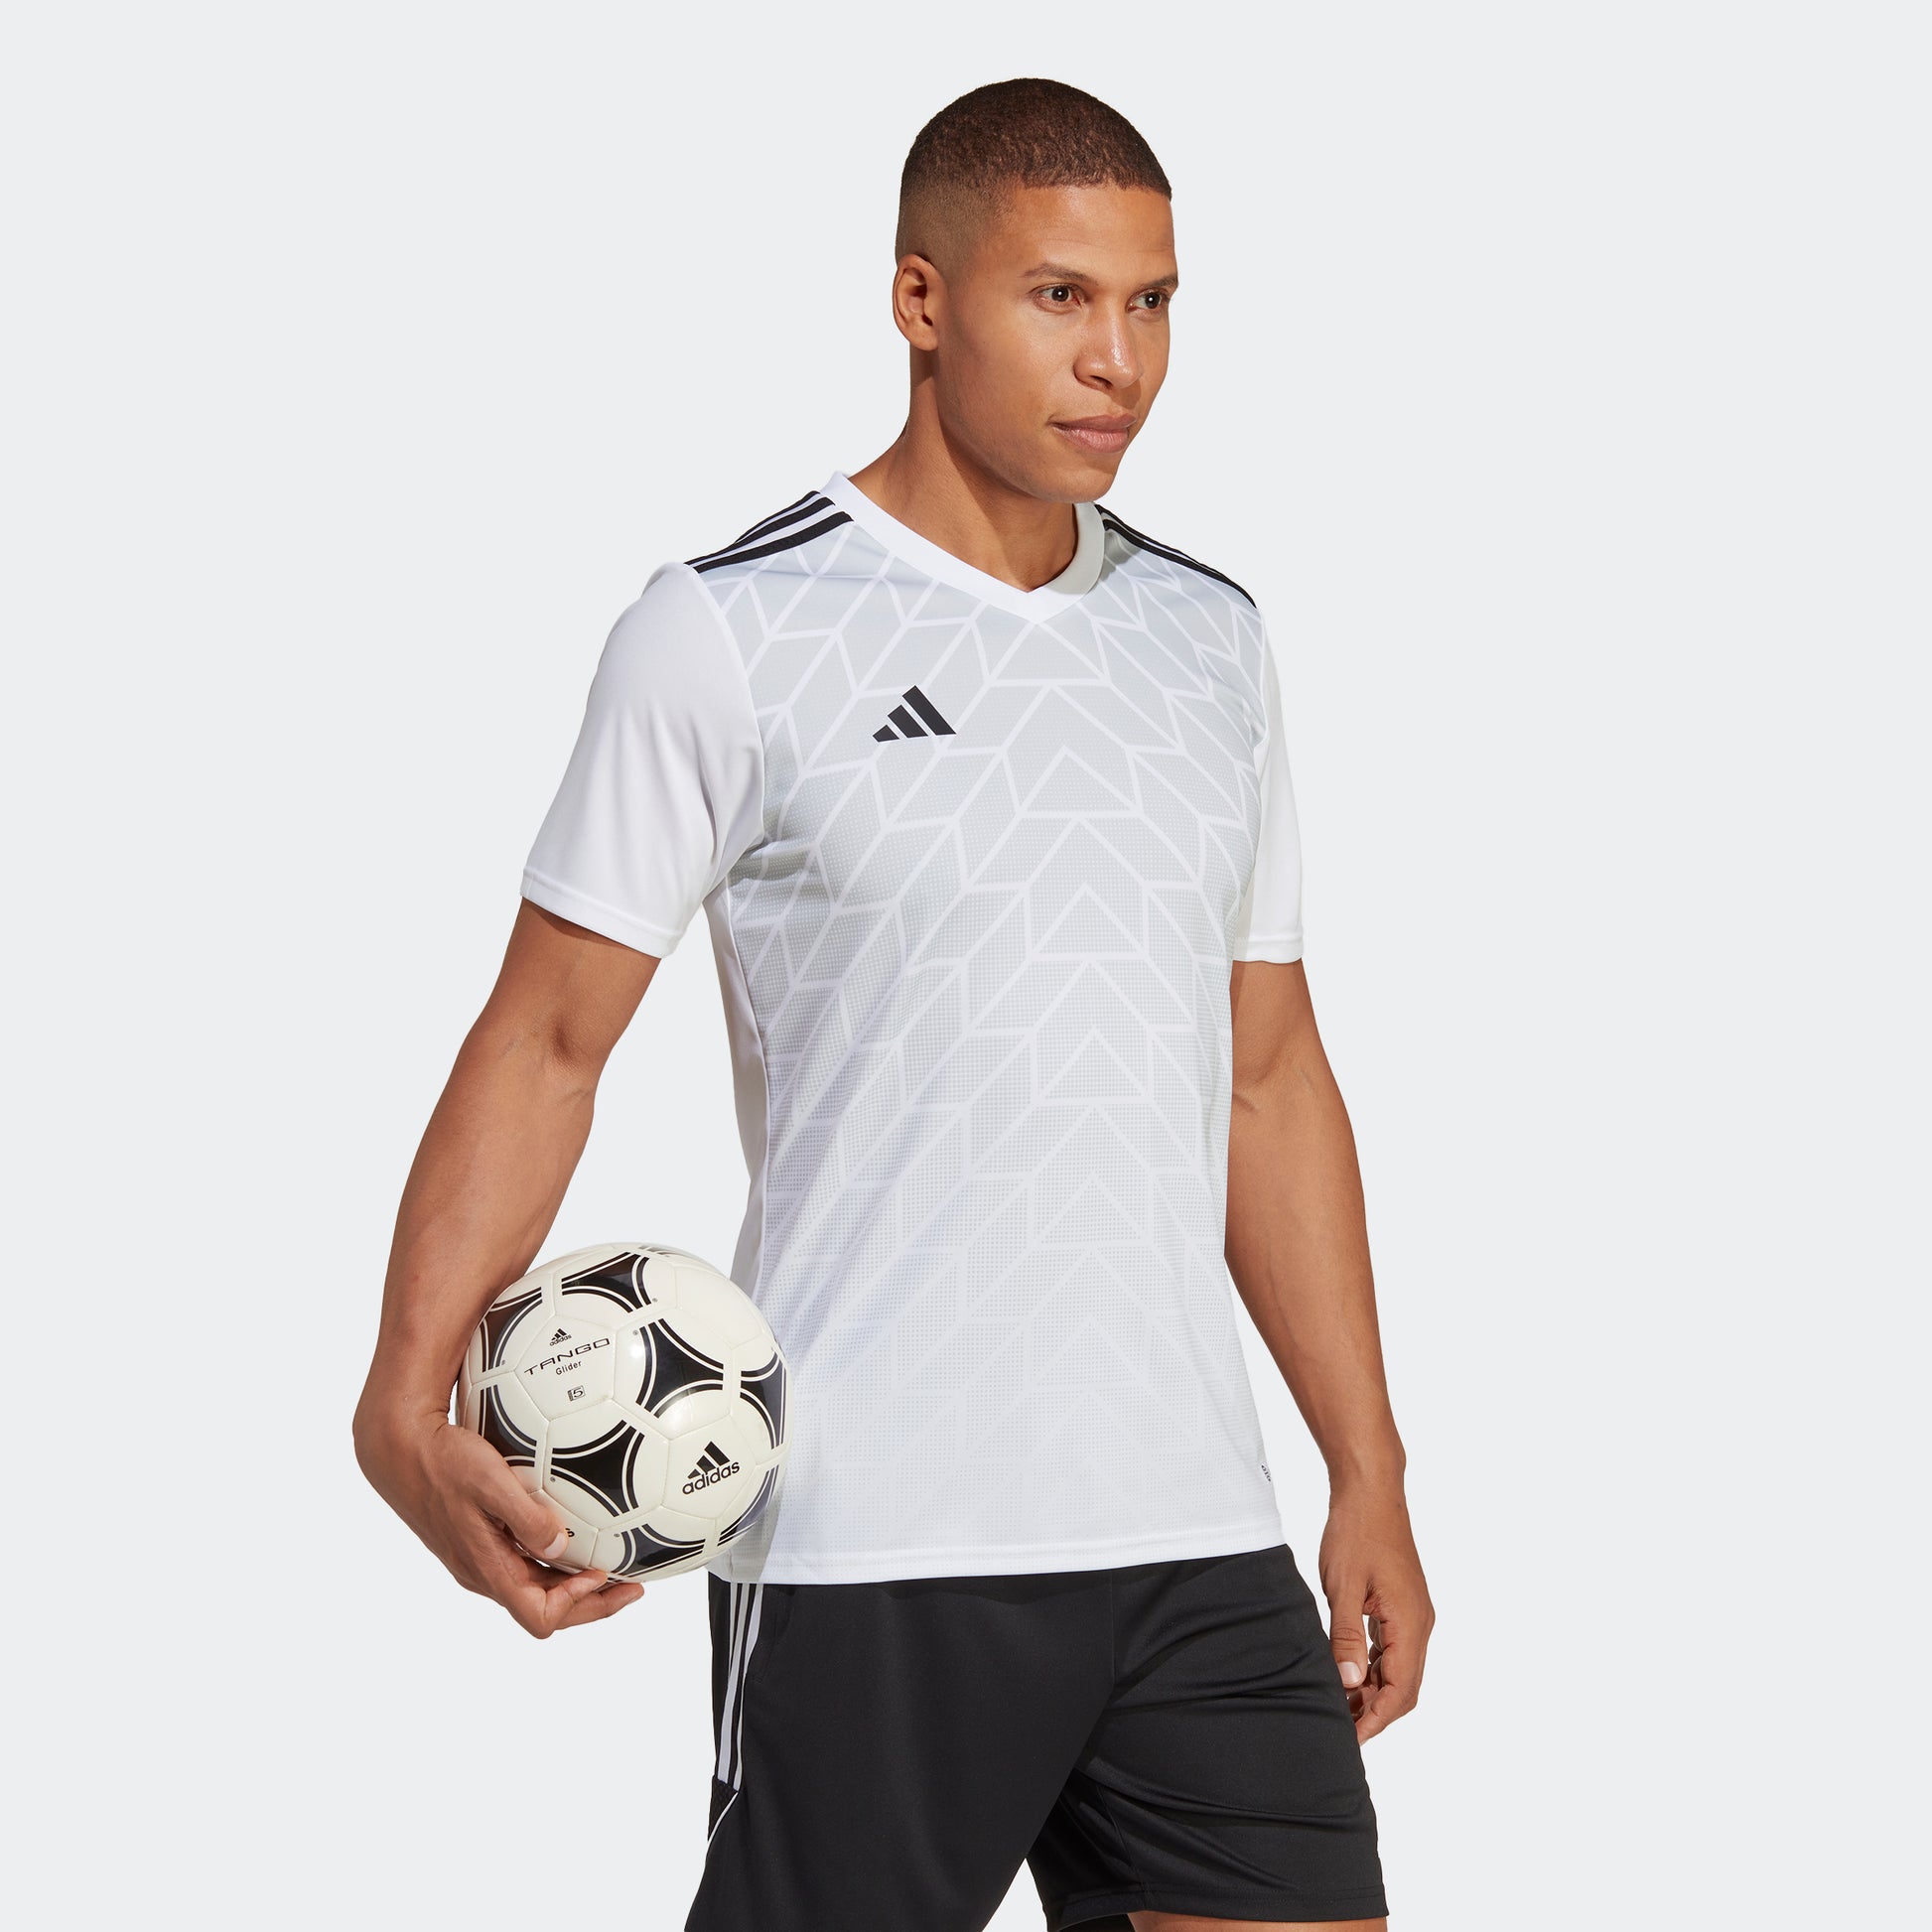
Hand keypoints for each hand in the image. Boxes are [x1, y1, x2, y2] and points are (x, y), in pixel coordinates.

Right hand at [356, 1406, 643, 1637]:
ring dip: (573, 1586)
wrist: (399, 1450)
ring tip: (611, 1567)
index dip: (578, 1605)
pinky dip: (553, 1564)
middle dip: (590, 1604)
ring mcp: (479, 1560)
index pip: (540, 1616)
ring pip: (534, 1590)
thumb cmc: (443, 1461)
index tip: (604, 1572)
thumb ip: (525, 1516)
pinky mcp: (477, 1544)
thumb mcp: (488, 1482)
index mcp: (487, 1568)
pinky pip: (522, 1566)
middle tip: (632, 1588)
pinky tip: (572, 1538)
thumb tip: (562, 1546)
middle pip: (544, 1610)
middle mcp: (483, 1574)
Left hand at [1319, 1483, 1432, 1743]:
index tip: (1348, 1738)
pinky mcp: (1402, 1605)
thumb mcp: (1343, 1586)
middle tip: (1339, 1726)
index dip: (1375, 1719)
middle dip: (1374, 1711)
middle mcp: (1420, 1625)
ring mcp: (1413, 1615)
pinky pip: (1391, 1649)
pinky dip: (1372, 1667)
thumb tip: (1348, 1682)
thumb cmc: (1356, 1533)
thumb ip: (1345, 1636)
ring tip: (1338, 1703)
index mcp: (1411, 1624)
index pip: (1400, 1691)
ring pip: (1398, 1669)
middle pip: (1404, 1687)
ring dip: (1372, 1690)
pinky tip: (1347, 1671)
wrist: (1371, 1491)